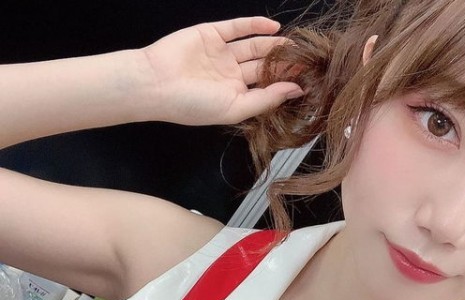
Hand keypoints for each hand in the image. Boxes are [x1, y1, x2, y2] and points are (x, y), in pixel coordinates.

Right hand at [140, 16, 302, 125]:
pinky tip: (274, 29)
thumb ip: (266, 100)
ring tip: (295, 46)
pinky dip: (256, 25)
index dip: (285, 84)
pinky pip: (237, 28)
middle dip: (284, 64)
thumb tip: (295, 91)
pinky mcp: (211, 34)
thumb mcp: (235, 109)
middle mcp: (229, 75)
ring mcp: (221, 54)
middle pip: (263, 67)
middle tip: (307, 61)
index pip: (265, 89)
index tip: (308, 81)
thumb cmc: (191, 104)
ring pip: (254, 47)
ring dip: (274, 46)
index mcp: (234, 97)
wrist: (156, 84)